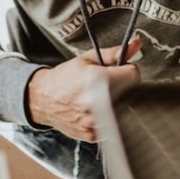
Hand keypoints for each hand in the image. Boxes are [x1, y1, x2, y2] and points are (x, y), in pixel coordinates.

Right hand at [27, 38, 142, 141]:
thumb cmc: (64, 78)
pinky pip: (113, 125)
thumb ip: (114, 53)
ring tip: (100, 98)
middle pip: (130, 93)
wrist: (43, 99)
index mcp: (96, 80)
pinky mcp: (93, 134)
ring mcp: (94, 121)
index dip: (127, 71)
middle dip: (122, 87)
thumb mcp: (87, 59)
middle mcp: (96, 103)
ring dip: (116, 103)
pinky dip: (108, 118)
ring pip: (123, 110)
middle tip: (107, 85)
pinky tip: (96, 111)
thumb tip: (136, 44)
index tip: (119, 72)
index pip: (133, 75)